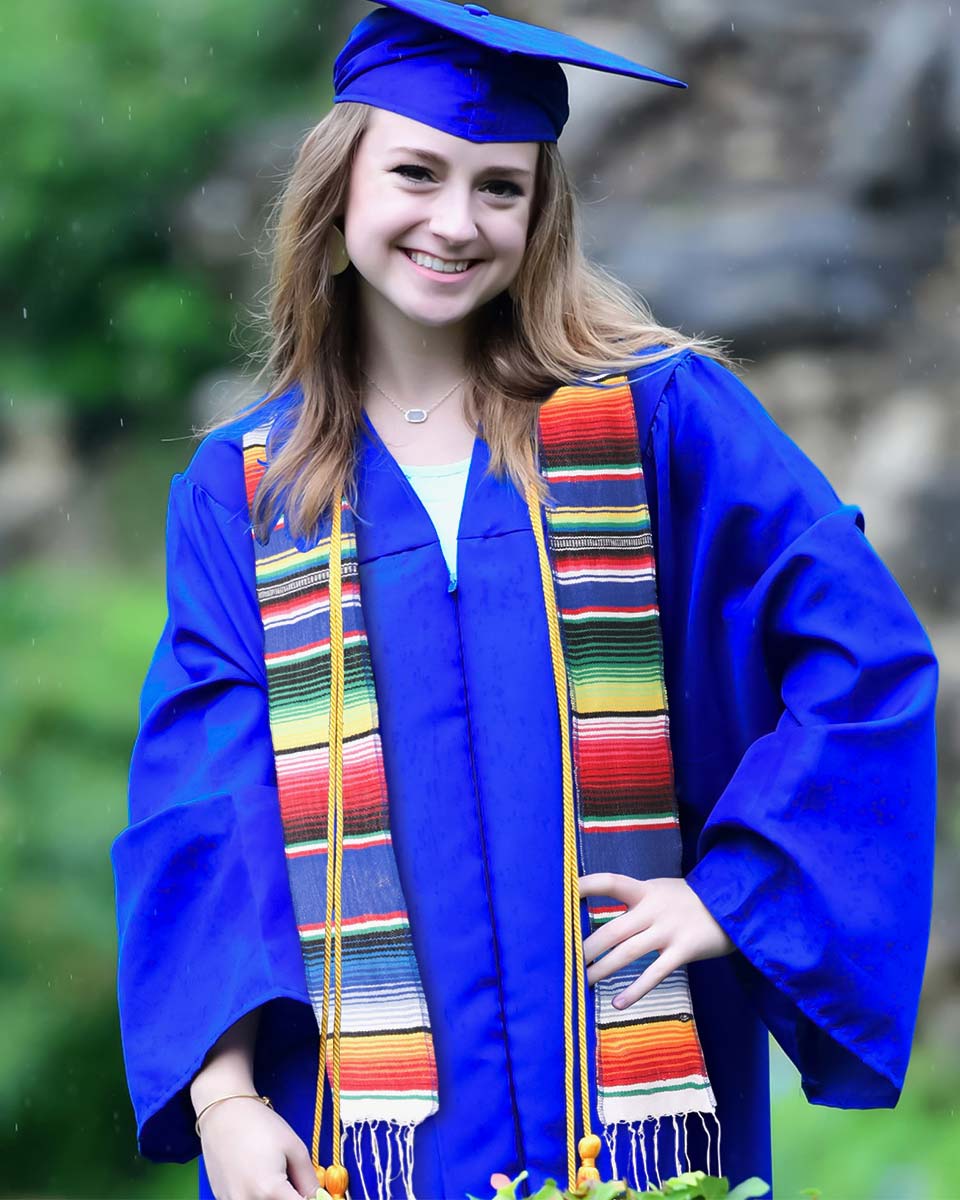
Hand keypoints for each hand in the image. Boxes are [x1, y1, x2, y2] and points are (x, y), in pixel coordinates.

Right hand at [198, 1095, 319, 1199]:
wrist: (223, 1114)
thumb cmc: (259, 1124)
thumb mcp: (293, 1147)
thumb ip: (308, 1179)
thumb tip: (319, 1199)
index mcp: (269, 1190)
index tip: (316, 1196)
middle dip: (291, 1198)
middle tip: (295, 1185)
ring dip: (274, 1199)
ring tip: (275, 1177)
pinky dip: (258, 1197)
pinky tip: (259, 1179)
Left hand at [579, 874, 733, 1010]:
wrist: (736, 904)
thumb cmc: (691, 900)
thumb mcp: (662, 890)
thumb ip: (635, 899)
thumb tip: (599, 913)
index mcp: (645, 890)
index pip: (609, 882)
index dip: (585, 886)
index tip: (561, 894)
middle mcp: (654, 908)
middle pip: (612, 929)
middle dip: (586, 947)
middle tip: (564, 961)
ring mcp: (669, 930)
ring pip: (628, 953)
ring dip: (602, 969)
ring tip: (582, 981)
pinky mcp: (684, 951)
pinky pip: (655, 974)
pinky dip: (635, 990)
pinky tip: (617, 1003)